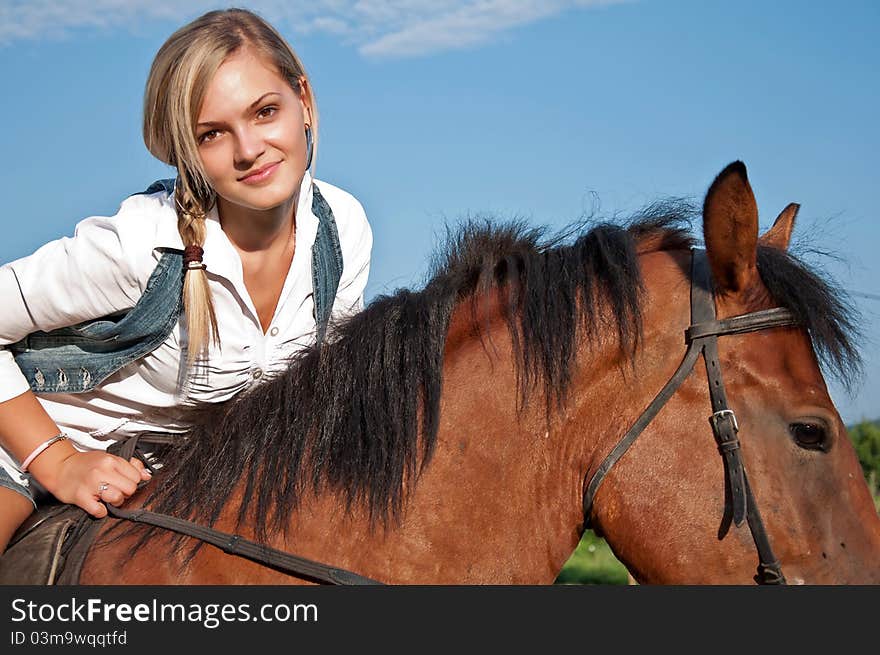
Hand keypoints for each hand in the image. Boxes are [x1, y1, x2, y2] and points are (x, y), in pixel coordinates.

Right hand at [37, 450, 151, 518]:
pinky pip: (99, 511)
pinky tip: (97, 505)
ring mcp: (91, 484)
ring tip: (107, 498)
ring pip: (117, 498)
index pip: (136, 476)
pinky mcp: (80, 497)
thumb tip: (147, 475)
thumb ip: (130, 465)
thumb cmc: (86, 464)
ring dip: (115, 502)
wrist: (60, 467)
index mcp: (111, 461)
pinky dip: (100, 511)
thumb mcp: (109, 458)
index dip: (132, 482)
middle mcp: (102, 471)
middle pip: (130, 489)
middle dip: (125, 493)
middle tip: (115, 491)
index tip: (124, 483)